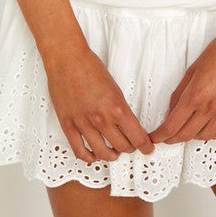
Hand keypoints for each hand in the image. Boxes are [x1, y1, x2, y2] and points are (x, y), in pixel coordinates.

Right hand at [44, 43, 155, 163]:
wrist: (68, 59)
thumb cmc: (91, 67)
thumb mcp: (115, 88)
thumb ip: (120, 108)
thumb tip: (127, 125)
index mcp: (117, 108)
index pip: (137, 137)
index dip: (145, 146)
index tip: (147, 148)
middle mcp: (102, 119)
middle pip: (122, 147)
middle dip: (130, 148)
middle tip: (131, 145)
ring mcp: (84, 124)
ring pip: (102, 153)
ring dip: (111, 155)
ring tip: (114, 151)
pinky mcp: (68, 125)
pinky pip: (80, 151)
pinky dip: (89, 158)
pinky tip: (94, 155)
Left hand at [148, 26, 215, 144]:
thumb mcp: (193, 68)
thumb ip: (180, 91)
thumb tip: (172, 109)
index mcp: (197, 93)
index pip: (173, 125)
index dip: (161, 135)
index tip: (156, 137)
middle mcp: (212, 105)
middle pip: (187, 134)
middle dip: (173, 138)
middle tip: (168, 136)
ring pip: (205, 135)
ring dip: (193, 136)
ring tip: (187, 130)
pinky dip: (214, 135)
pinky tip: (209, 130)